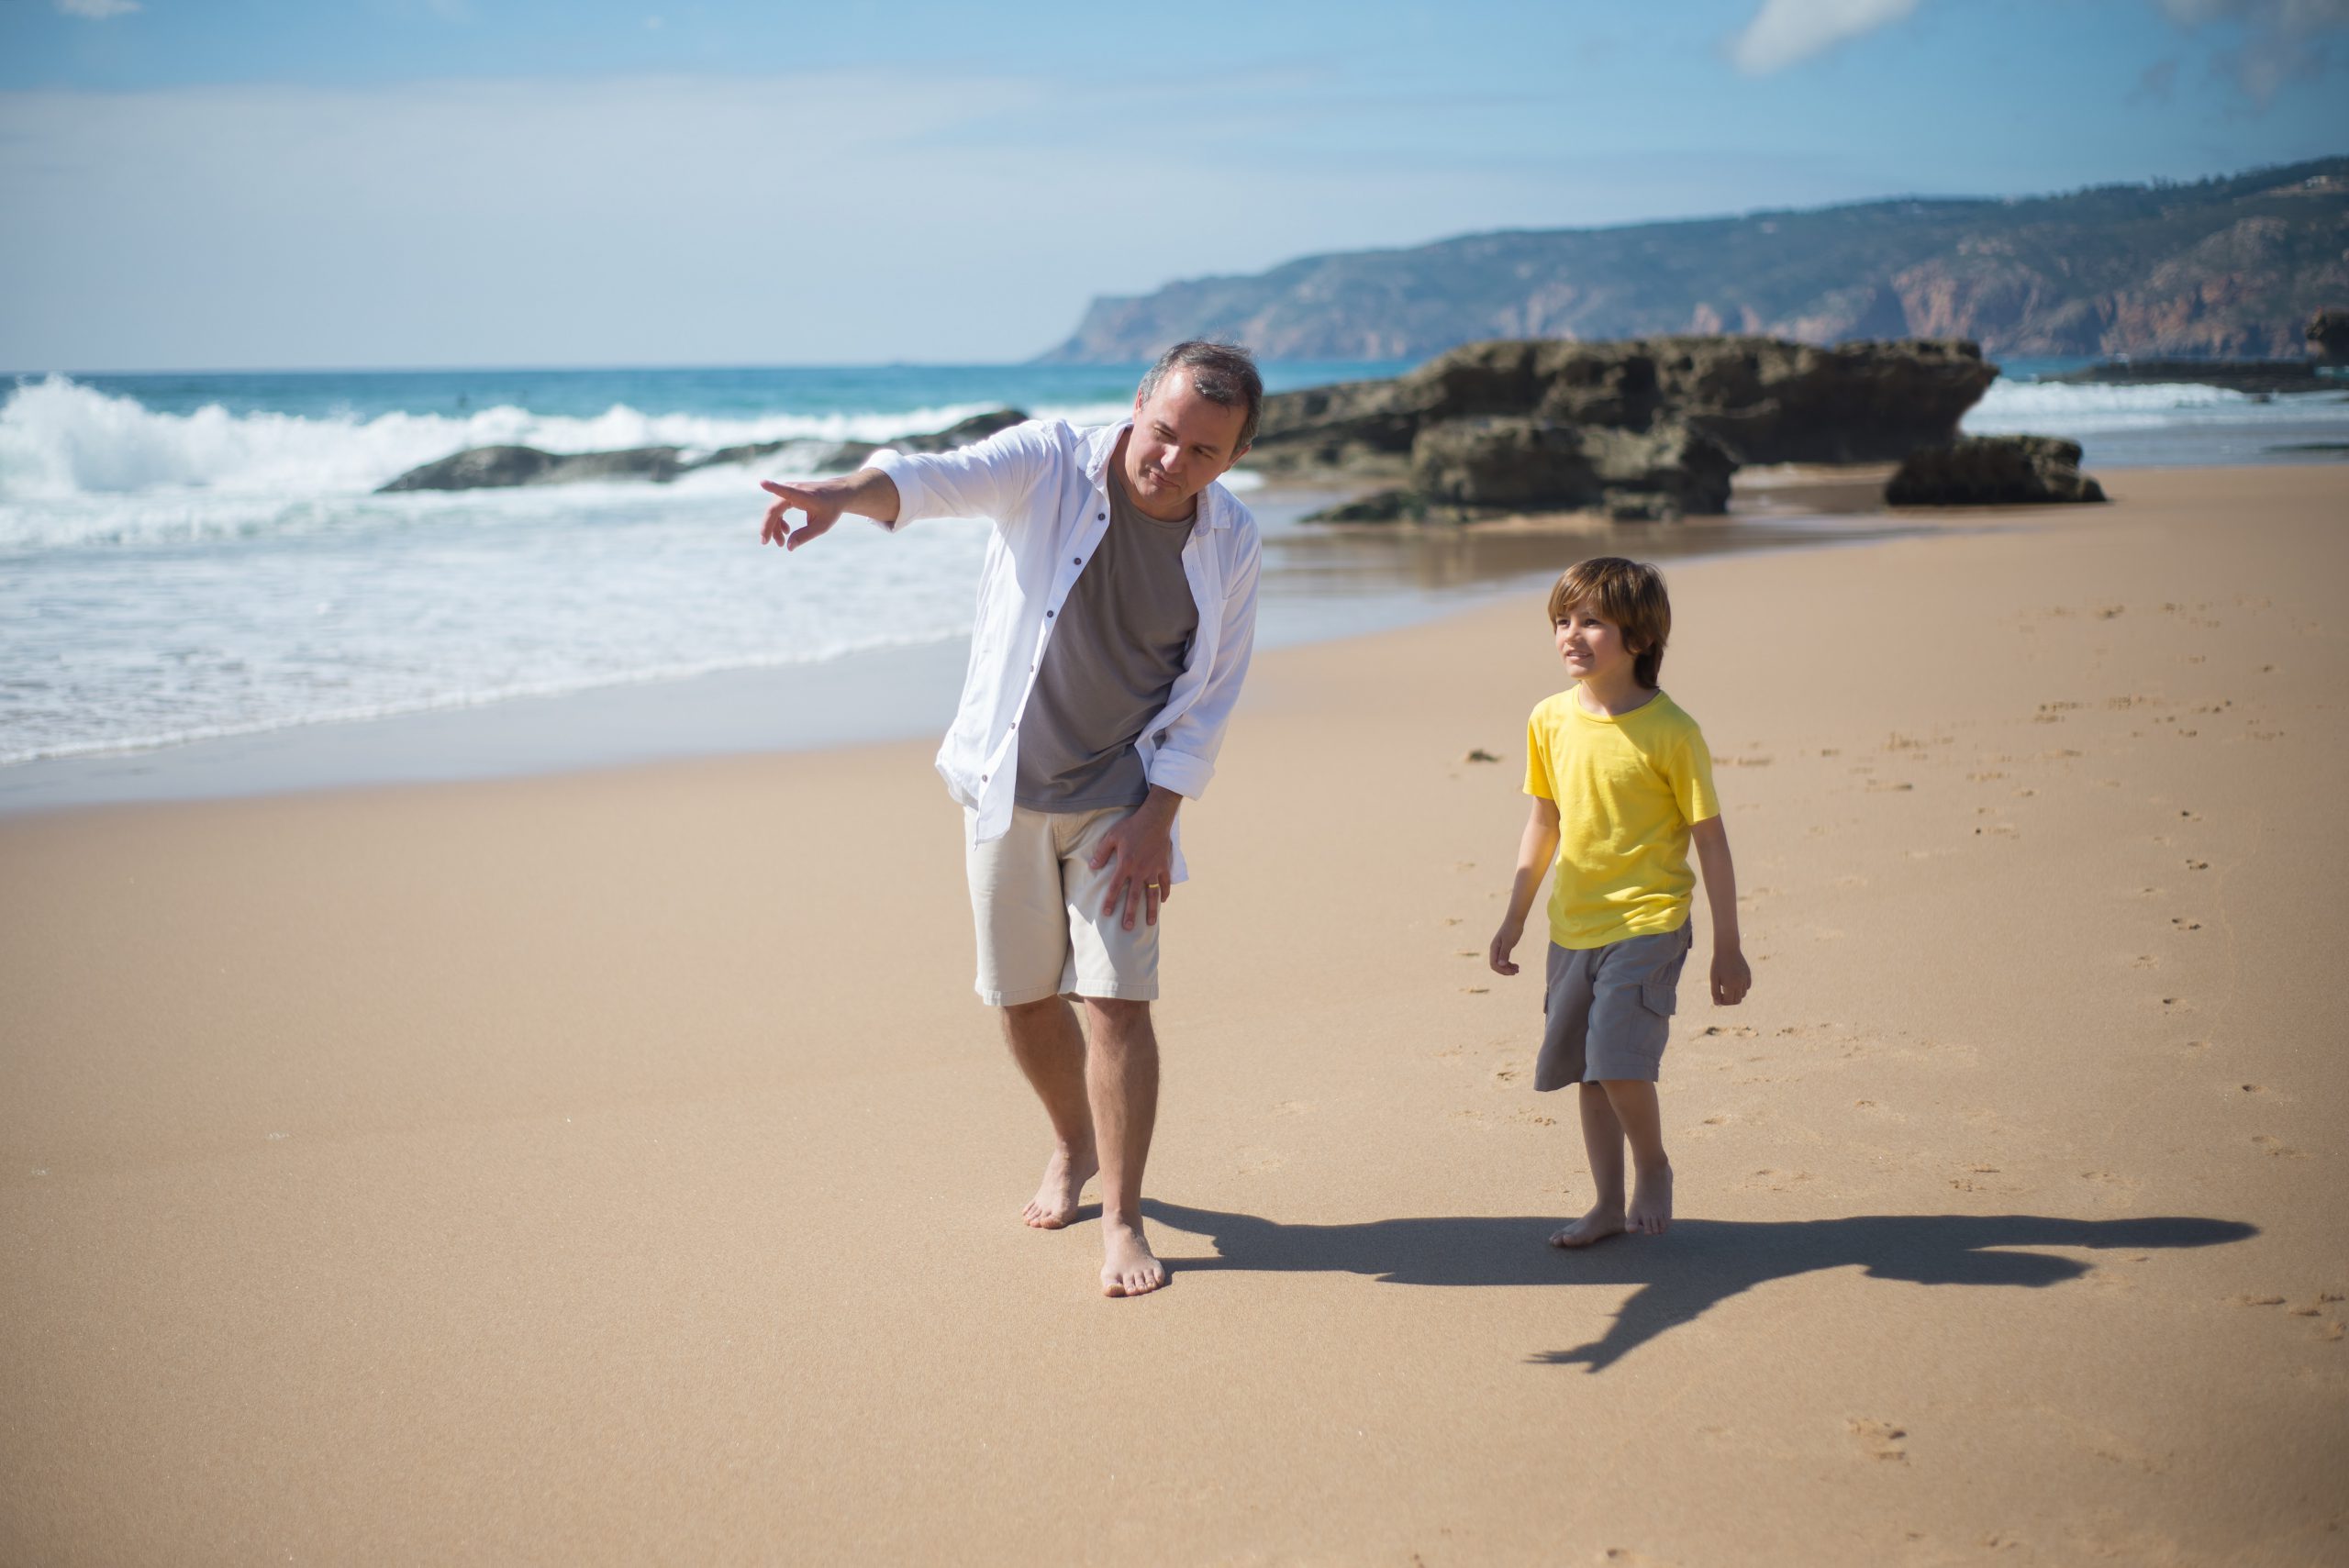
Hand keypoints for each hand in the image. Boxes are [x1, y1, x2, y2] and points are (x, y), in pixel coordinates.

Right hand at [760, 478, 847, 550]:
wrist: (837, 494)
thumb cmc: (831, 509)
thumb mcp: (822, 526)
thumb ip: (805, 535)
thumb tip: (788, 547)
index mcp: (804, 495)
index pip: (786, 491)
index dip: (773, 487)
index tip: (762, 483)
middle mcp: (794, 489)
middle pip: (774, 509)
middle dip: (769, 527)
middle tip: (767, 543)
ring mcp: (789, 489)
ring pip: (773, 510)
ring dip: (773, 527)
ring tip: (780, 542)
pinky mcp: (788, 492)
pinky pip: (777, 508)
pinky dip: (778, 521)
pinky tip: (786, 531)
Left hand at [1089, 807, 1175, 931]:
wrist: (1155, 818)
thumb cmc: (1132, 826)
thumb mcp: (1112, 836)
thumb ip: (1102, 852)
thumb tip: (1093, 866)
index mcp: (1126, 864)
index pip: (1116, 887)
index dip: (1111, 901)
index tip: (1107, 913)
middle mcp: (1140, 870)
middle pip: (1135, 896)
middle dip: (1131, 913)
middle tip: (1128, 928)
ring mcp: (1154, 869)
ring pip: (1152, 894)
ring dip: (1151, 910)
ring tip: (1150, 923)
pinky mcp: (1164, 866)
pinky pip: (1165, 883)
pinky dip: (1164, 893)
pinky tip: (1163, 901)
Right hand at [1489, 916, 1524, 975]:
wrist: (1515, 919)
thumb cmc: (1512, 929)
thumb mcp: (1509, 942)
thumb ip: (1504, 953)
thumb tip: (1500, 965)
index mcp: (1494, 948)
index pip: (1494, 964)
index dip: (1502, 970)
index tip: (1512, 972)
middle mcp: (1495, 949)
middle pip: (1497, 965)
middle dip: (1505, 970)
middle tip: (1516, 972)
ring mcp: (1499, 949)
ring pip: (1501, 963)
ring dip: (1508, 968)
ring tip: (1517, 969)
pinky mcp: (1504, 948)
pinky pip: (1504, 959)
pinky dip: (1509, 964)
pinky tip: (1516, 965)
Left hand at [1711, 947, 1751, 1005]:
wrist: (1727, 949)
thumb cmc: (1718, 963)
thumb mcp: (1713, 978)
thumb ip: (1715, 992)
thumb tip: (1717, 1004)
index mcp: (1730, 985)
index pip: (1729, 1001)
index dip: (1722, 1002)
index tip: (1717, 997)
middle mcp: (1740, 983)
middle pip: (1737, 1000)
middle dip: (1729, 1001)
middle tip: (1722, 995)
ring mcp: (1745, 979)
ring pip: (1743, 994)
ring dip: (1736, 994)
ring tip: (1727, 987)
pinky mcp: (1748, 974)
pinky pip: (1747, 986)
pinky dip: (1741, 988)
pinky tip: (1734, 982)